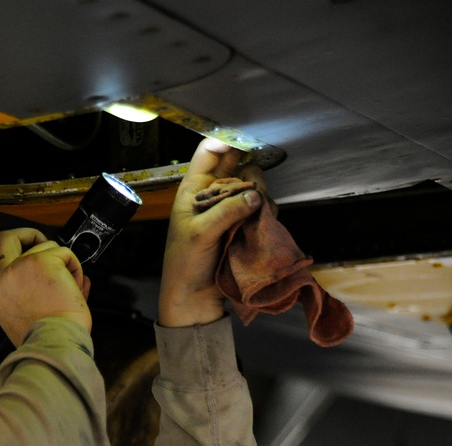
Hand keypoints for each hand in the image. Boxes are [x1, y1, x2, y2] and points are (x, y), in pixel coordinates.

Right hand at [0, 228, 91, 345]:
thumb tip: (65, 276)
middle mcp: (3, 279)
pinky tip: (75, 288)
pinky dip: (76, 268)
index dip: (22, 258)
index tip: (37, 261)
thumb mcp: (28, 319)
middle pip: (7, 238)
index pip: (2, 264)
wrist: (55, 346)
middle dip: (29, 236)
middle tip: (50, 251)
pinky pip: (65, 253)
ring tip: (70, 289)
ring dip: (64, 265)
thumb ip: (34, 294)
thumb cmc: (48, 340)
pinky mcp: (42, 262)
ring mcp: (21, 267)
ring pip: (46, 246)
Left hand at [158, 139, 264, 326]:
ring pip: (254, 186)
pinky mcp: (245, 224)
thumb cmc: (185, 262)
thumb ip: (226, 212)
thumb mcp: (200, 234)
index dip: (225, 142)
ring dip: (259, 194)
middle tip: (252, 188)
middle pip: (238, 164)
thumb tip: (255, 195)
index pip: (208, 152)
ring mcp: (231, 209)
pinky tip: (263, 223)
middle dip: (249, 171)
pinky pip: (262, 208)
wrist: (195, 296)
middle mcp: (214, 194)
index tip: (245, 144)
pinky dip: (266, 212)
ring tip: (256, 213)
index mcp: (193, 189)